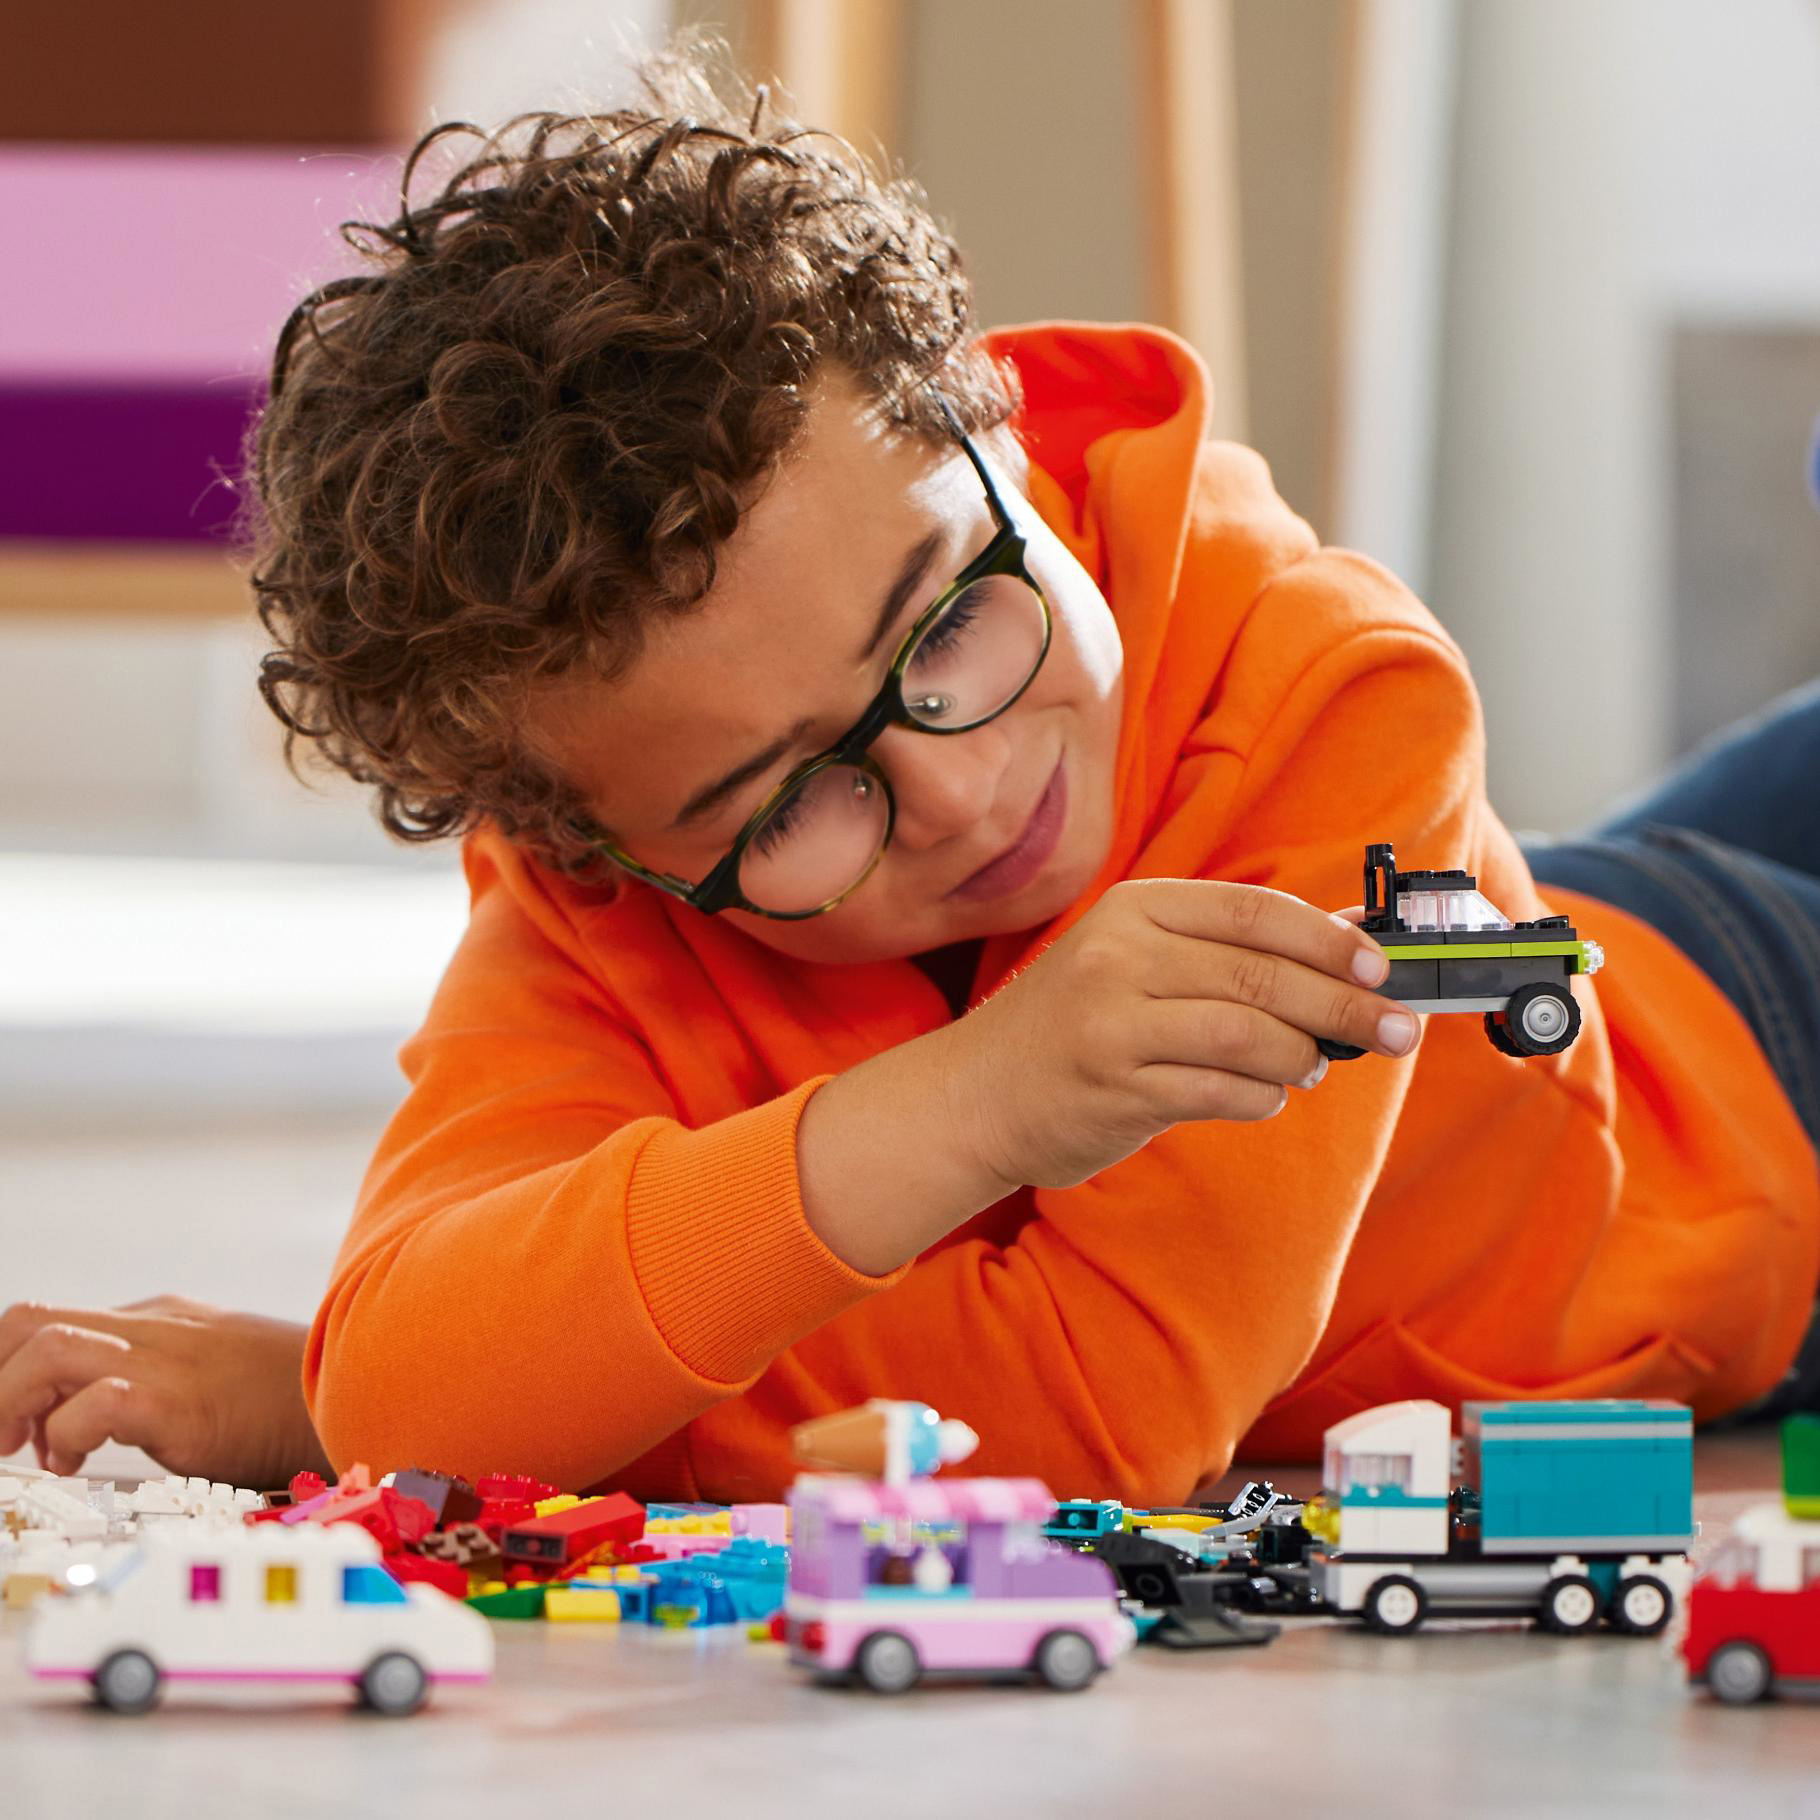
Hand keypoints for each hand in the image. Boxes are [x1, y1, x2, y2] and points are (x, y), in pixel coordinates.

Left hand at [0, 1295, 328, 1489]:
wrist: (365, 1393)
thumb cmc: (293, 1402)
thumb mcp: (216, 1376)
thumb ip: (162, 1380)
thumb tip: (94, 1421)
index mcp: (158, 1321)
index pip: (47, 1323)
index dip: (8, 1373)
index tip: (13, 1428)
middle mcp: (151, 1328)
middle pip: (27, 1320)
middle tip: (4, 1439)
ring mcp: (166, 1359)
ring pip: (44, 1348)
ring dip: (10, 1403)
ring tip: (29, 1451)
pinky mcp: (181, 1400)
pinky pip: (96, 1401)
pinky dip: (69, 1431)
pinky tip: (81, 1460)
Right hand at [945, 878, 1417, 1191]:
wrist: (971, 1096)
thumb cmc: (1068, 1026)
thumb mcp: (1132, 961)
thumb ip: (1226, 952)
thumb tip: (1347, 943)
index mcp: (1134, 909)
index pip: (1256, 913)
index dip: (1331, 939)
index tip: (1381, 968)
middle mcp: (1121, 956)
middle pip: (1264, 975)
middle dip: (1346, 1004)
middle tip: (1396, 1029)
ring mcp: (1114, 1023)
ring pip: (1251, 1035)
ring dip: (1302, 1056)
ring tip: (1312, 1066)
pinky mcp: (1116, 1088)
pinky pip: (1222, 1090)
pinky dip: (1260, 1097)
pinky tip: (1262, 1094)